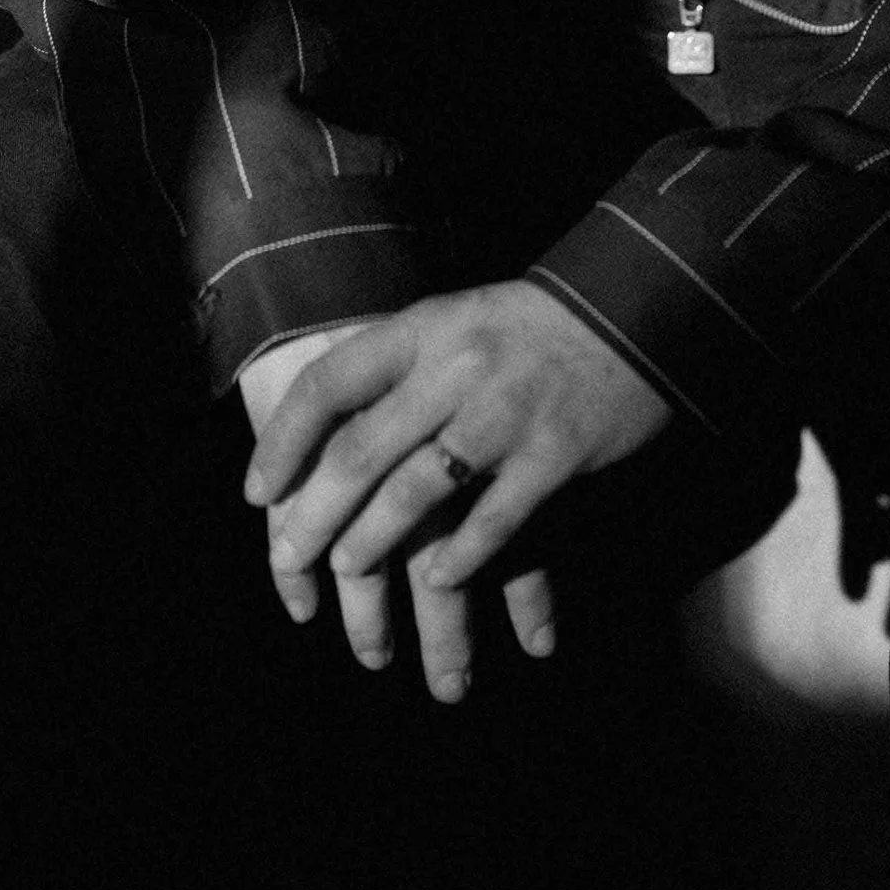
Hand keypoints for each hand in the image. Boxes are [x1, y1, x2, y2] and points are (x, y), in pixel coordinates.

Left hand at [242, 280, 672, 700]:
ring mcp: (506, 413)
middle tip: (288, 558)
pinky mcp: (553, 455)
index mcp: (424, 328)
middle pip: (361, 452)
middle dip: (315, 515)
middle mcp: (456, 368)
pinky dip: (459, 557)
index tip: (257, 492)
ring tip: (348, 573)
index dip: (283, 441)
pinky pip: (492, 521)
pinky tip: (438, 580)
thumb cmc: (529, 325)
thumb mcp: (455, 320)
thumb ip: (400, 368)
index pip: (328, 384)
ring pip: (416, 493)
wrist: (633, 309)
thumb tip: (326, 431)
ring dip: (373, 543)